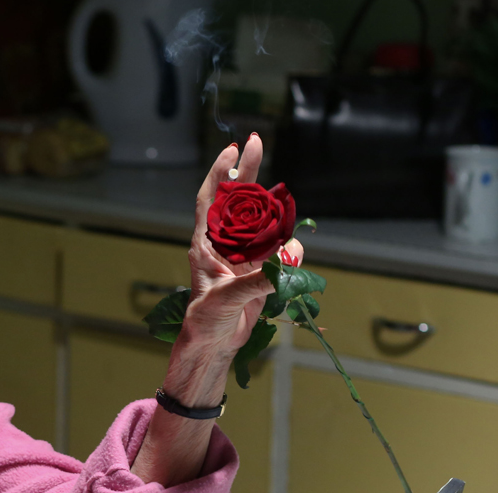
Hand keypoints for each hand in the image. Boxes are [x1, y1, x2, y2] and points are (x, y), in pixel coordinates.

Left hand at [130, 138, 304, 487]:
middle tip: (257, 140)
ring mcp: (242, 254)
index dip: (220, 172)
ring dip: (279, 221)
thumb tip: (283, 265)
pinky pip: (279, 249)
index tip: (232, 148)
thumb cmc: (205, 323)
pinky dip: (289, 251)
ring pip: (264, 222)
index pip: (210, 199)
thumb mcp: (226, 301)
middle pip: (238, 197)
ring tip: (287, 244)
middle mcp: (223, 243)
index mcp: (205, 244)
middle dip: (249, 169)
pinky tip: (293, 260)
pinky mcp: (259, 269)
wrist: (213, 347)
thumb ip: (256, 282)